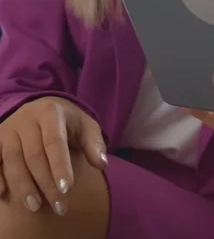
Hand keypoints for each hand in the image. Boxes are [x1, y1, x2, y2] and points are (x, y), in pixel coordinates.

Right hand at [0, 96, 106, 214]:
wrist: (41, 107)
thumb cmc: (67, 122)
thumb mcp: (85, 126)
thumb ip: (94, 144)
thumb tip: (102, 164)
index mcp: (50, 112)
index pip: (55, 141)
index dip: (60, 166)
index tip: (68, 189)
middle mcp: (27, 118)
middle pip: (34, 155)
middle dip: (46, 183)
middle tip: (58, 206)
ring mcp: (9, 128)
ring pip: (13, 160)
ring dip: (23, 186)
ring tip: (35, 207)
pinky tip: (3, 194)